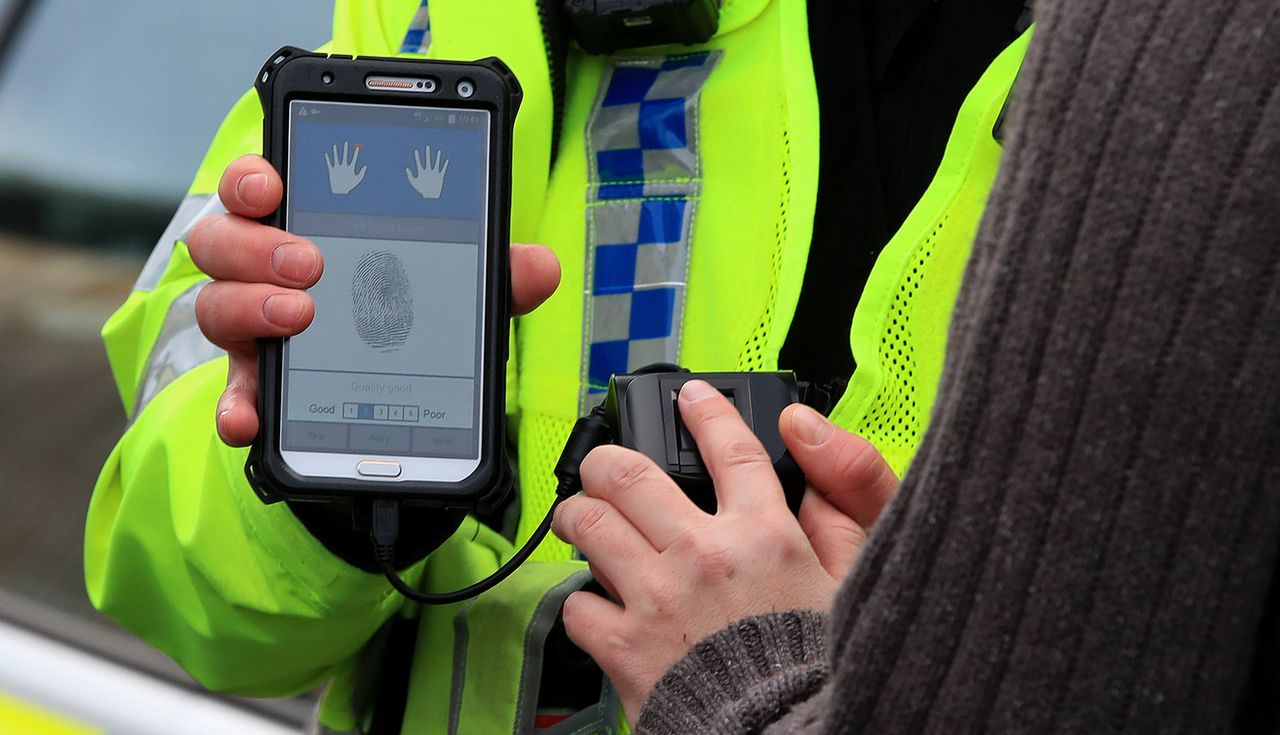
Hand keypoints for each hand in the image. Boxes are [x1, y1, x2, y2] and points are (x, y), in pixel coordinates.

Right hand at [187, 154, 560, 445]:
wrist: (388, 383)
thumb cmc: (407, 305)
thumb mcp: (453, 284)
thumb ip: (491, 271)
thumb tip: (541, 267)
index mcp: (301, 224)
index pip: (256, 185)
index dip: (251, 177)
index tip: (271, 183)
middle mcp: (260, 270)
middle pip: (222, 240)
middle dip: (258, 245)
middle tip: (309, 263)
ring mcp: (252, 326)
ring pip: (216, 305)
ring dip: (250, 307)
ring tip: (299, 318)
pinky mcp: (257, 383)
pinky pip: (233, 392)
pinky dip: (235, 405)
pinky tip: (249, 420)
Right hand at [324, 141, 366, 194]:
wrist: (341, 191)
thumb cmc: (350, 186)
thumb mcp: (357, 179)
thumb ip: (362, 173)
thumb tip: (365, 166)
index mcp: (351, 168)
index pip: (354, 159)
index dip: (356, 153)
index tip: (357, 148)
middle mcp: (344, 167)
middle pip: (345, 156)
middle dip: (345, 149)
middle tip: (346, 142)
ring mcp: (338, 168)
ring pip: (336, 158)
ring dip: (335, 152)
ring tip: (335, 145)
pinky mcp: (332, 171)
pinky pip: (329, 163)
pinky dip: (327, 158)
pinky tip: (326, 154)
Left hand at [405, 145, 448, 198]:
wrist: (430, 195)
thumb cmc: (421, 190)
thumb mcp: (414, 182)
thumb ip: (410, 176)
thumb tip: (406, 168)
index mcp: (421, 172)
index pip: (419, 162)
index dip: (417, 156)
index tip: (415, 151)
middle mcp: (428, 171)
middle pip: (428, 160)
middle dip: (427, 153)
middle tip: (427, 147)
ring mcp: (434, 173)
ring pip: (436, 163)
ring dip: (437, 157)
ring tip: (438, 151)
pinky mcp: (439, 176)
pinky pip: (443, 169)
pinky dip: (445, 165)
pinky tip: (447, 160)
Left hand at [551, 381, 896, 721]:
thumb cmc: (818, 671)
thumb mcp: (856, 582)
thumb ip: (840, 512)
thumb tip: (812, 451)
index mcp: (765, 535)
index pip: (729, 448)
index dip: (705, 413)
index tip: (690, 397)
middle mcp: (704, 556)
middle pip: (628, 474)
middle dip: (606, 462)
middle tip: (604, 469)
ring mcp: (657, 599)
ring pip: (588, 524)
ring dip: (578, 515)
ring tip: (582, 520)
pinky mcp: (624, 647)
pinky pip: (577, 603)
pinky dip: (582, 599)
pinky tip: (598, 602)